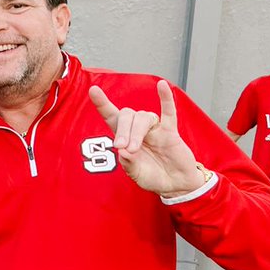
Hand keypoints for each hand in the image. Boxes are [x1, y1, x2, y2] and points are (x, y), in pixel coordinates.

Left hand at [89, 80, 205, 197]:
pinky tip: (162, 86)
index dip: (102, 103)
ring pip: (142, 117)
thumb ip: (129, 164)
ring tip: (134, 149)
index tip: (93, 90)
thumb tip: (122, 151)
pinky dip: (166, 98)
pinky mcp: (171, 132)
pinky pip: (169, 112)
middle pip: (126, 115)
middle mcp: (138, 129)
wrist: (175, 183)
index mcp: (125, 138)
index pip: (111, 116)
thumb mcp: (136, 174)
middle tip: (123, 147)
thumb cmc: (153, 176)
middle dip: (122, 130)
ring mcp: (155, 129)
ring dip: (136, 131)